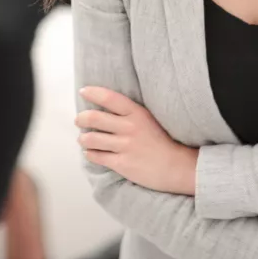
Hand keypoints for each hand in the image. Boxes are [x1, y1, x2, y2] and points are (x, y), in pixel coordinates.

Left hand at [76, 87, 198, 195]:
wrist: (178, 167)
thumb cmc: (163, 141)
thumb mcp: (148, 119)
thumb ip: (129, 113)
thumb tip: (105, 108)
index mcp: (136, 113)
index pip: (108, 98)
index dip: (93, 92)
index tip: (83, 91)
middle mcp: (129, 128)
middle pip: (94, 118)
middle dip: (81, 118)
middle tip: (79, 120)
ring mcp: (125, 146)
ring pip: (91, 139)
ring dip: (83, 138)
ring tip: (83, 139)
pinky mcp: (122, 164)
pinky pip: (97, 156)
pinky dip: (90, 153)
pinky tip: (90, 153)